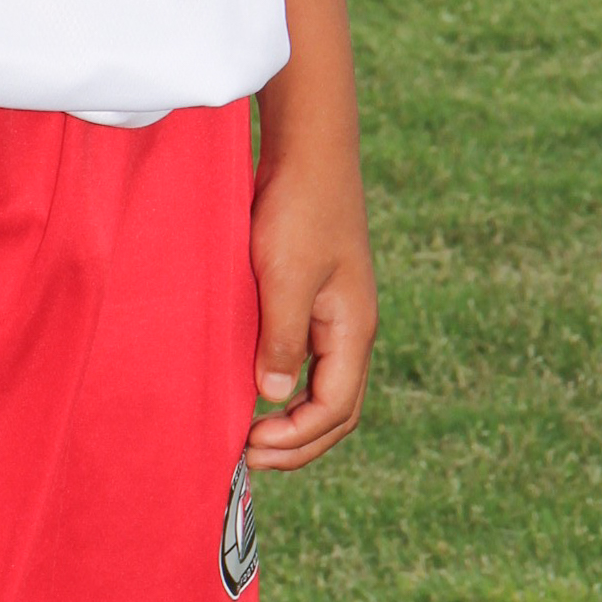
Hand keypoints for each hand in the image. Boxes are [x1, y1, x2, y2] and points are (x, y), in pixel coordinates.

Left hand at [243, 153, 377, 471]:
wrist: (309, 146)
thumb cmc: (299, 206)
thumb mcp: (285, 276)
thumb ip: (282, 338)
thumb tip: (273, 395)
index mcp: (353, 329)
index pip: (334, 410)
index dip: (296, 440)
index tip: (251, 447)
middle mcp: (351, 327)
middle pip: (335, 408)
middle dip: (298, 441)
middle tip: (248, 456)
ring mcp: (336, 310)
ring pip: (323, 383)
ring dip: (293, 416)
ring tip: (251, 432)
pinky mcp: (315, 292)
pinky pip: (308, 354)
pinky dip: (287, 381)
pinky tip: (255, 381)